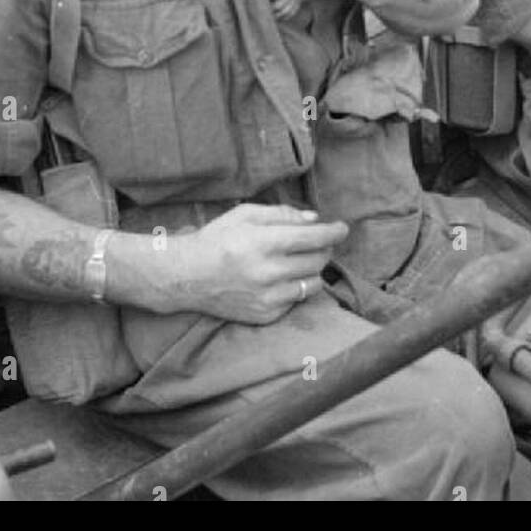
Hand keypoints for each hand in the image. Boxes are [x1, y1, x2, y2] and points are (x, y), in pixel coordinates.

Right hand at [177, 203, 348, 324]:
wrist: (187, 277)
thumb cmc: (217, 239)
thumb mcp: (245, 215)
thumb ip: (282, 215)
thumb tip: (315, 219)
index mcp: (264, 243)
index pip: (313, 238)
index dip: (333, 232)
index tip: (342, 228)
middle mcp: (268, 273)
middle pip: (317, 261)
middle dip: (324, 248)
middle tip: (318, 242)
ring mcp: (267, 298)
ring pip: (312, 284)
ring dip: (313, 269)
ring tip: (299, 260)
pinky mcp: (265, 316)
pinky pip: (296, 301)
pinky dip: (296, 288)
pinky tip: (281, 278)